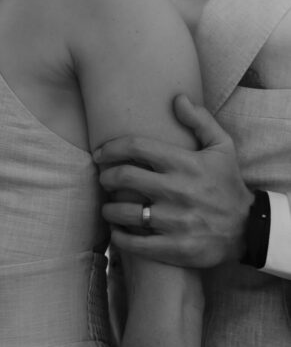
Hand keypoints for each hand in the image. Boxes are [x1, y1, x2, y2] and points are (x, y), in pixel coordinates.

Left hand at [94, 95, 254, 266]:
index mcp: (184, 164)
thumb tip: (178, 98)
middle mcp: (177, 191)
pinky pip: (134, 244)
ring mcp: (174, 221)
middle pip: (123, 177)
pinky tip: (116, 232)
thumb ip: (200, 121)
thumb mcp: (222, 147)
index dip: (110, 148)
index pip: (136, 147)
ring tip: (108, 206)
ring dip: (109, 208)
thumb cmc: (227, 184)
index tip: (99, 153)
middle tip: (103, 179)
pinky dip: (118, 237)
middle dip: (105, 177)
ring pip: (124, 212)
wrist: (248, 229)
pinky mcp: (174, 248)